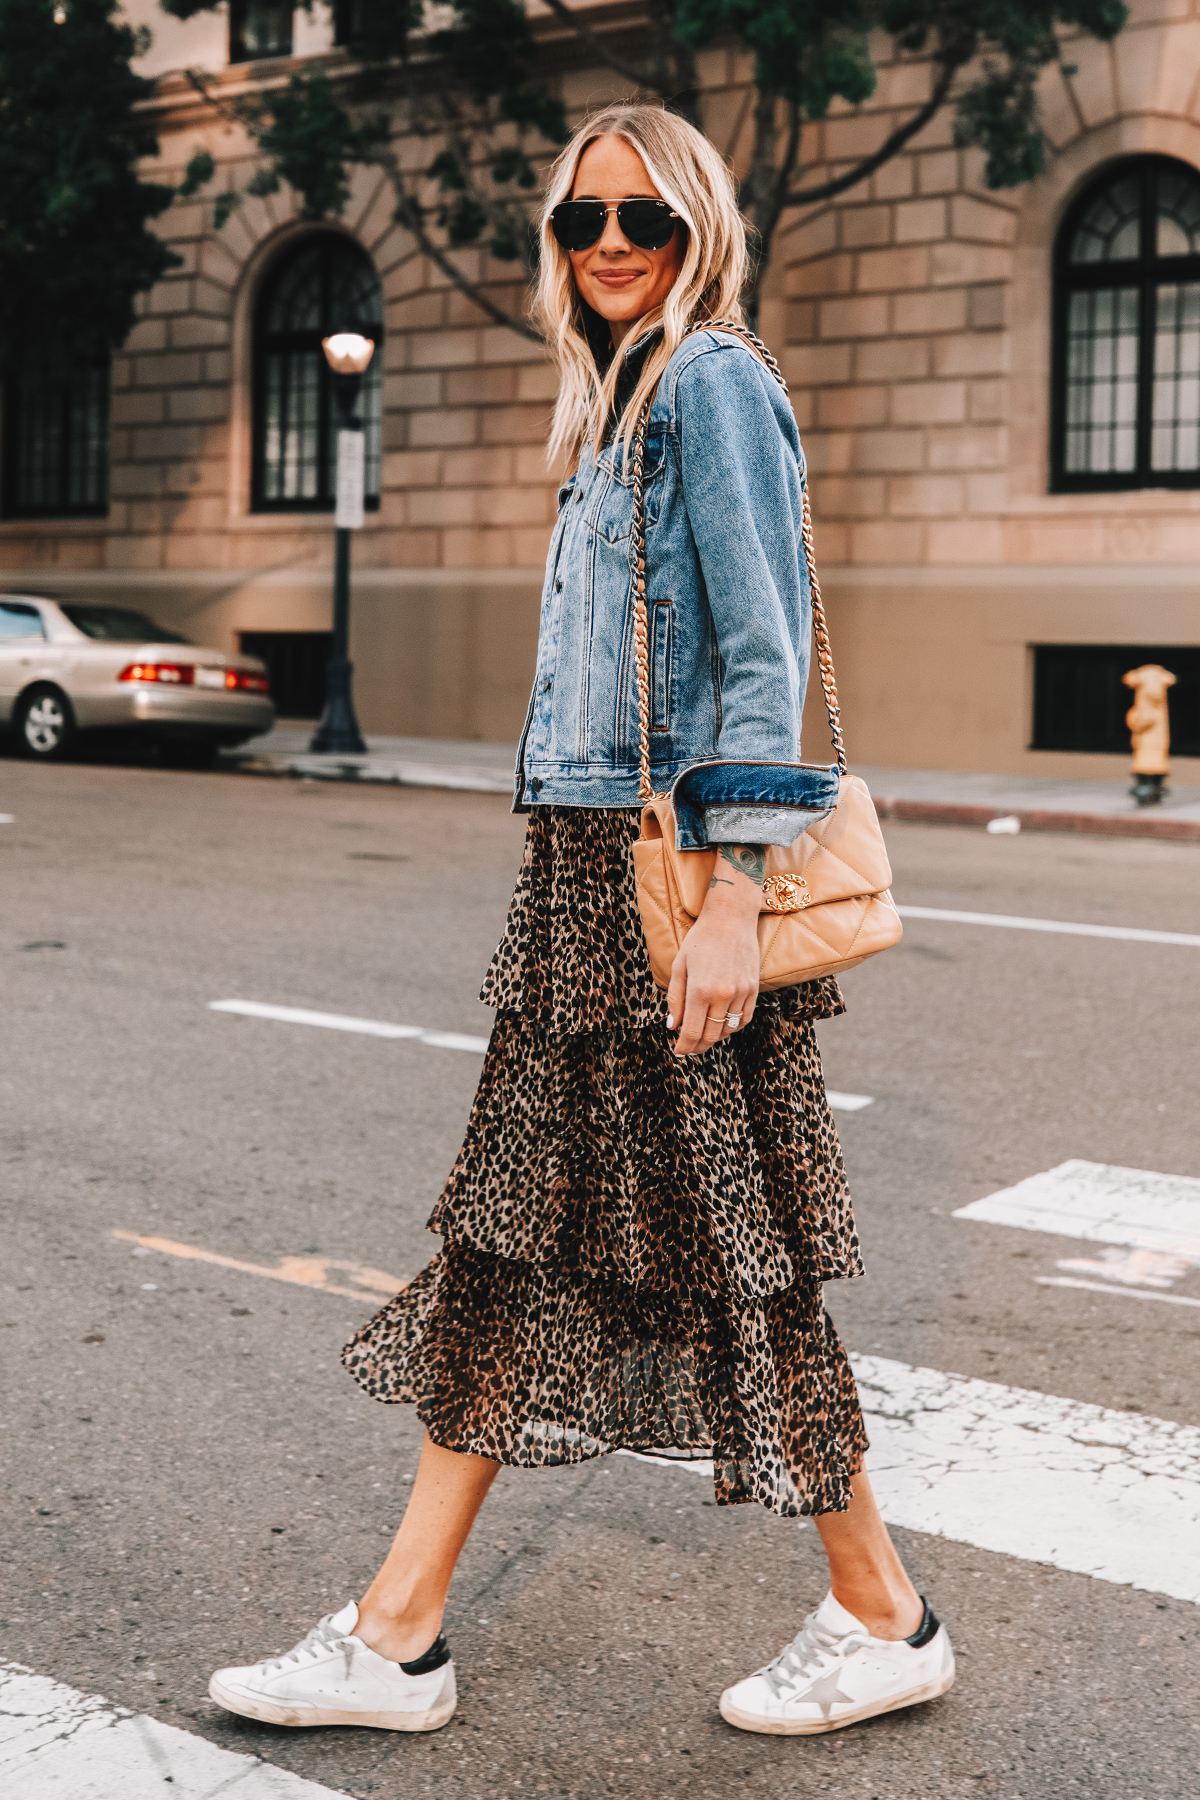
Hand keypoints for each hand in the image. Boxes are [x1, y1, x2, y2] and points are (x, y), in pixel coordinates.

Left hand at [666, 865, 760, 1056]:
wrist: (730, 919)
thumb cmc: (700, 940)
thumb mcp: (679, 967)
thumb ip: (675, 999)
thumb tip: (672, 1026)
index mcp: (700, 990)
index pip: (692, 1032)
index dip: (684, 1047)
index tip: (679, 1051)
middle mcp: (722, 995)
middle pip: (711, 1036)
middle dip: (698, 1046)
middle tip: (689, 1047)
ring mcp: (741, 993)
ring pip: (728, 1030)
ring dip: (714, 1037)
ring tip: (704, 1034)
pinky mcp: (754, 989)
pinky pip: (744, 1019)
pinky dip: (732, 1027)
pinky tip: (722, 1024)